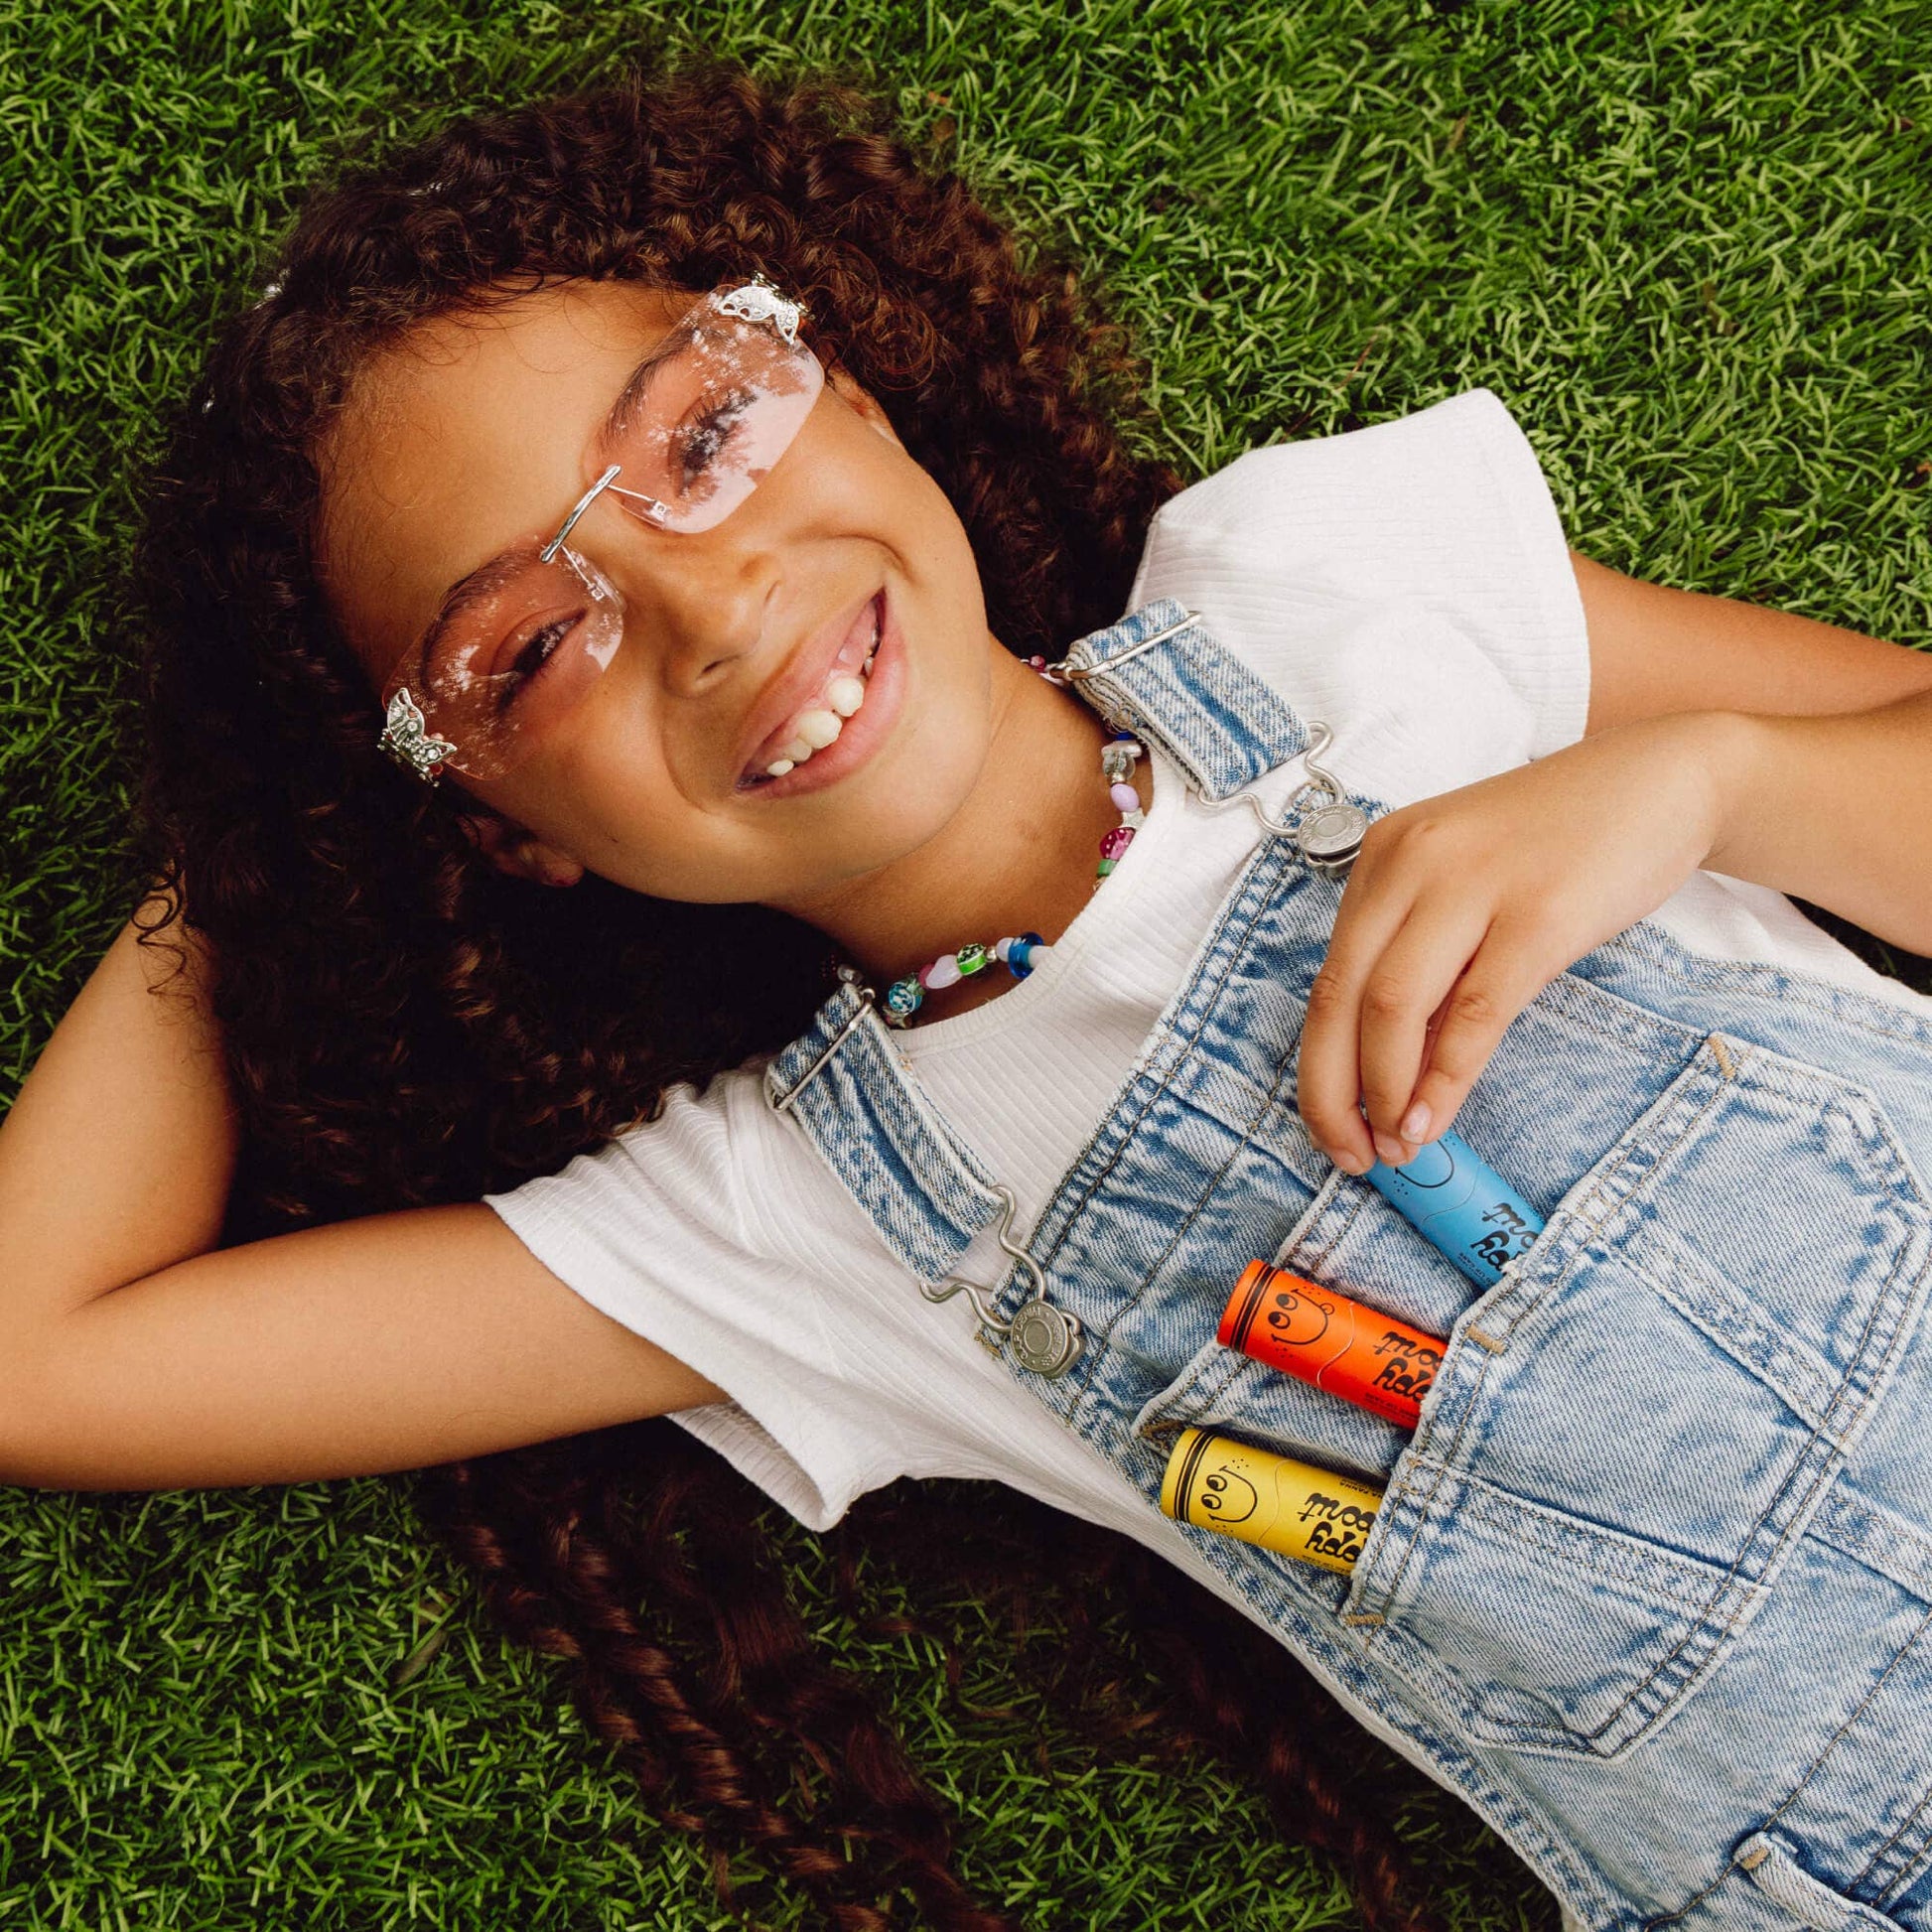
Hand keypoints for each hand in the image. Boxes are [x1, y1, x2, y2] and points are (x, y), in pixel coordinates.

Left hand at [1295, 712, 1742, 1173]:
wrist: (1662, 781)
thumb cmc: (1559, 845)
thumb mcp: (1469, 888)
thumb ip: (1427, 963)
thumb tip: (1392, 1074)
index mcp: (1384, 858)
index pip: (1326, 980)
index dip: (1318, 1068)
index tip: (1331, 1126)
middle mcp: (1411, 864)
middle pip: (1343, 998)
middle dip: (1336, 1092)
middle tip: (1354, 1156)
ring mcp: (1473, 885)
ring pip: (1394, 1007)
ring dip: (1387, 1092)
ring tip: (1400, 1146)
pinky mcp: (1538, 915)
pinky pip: (1474, 1012)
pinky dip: (1446, 1077)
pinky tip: (1435, 1118)